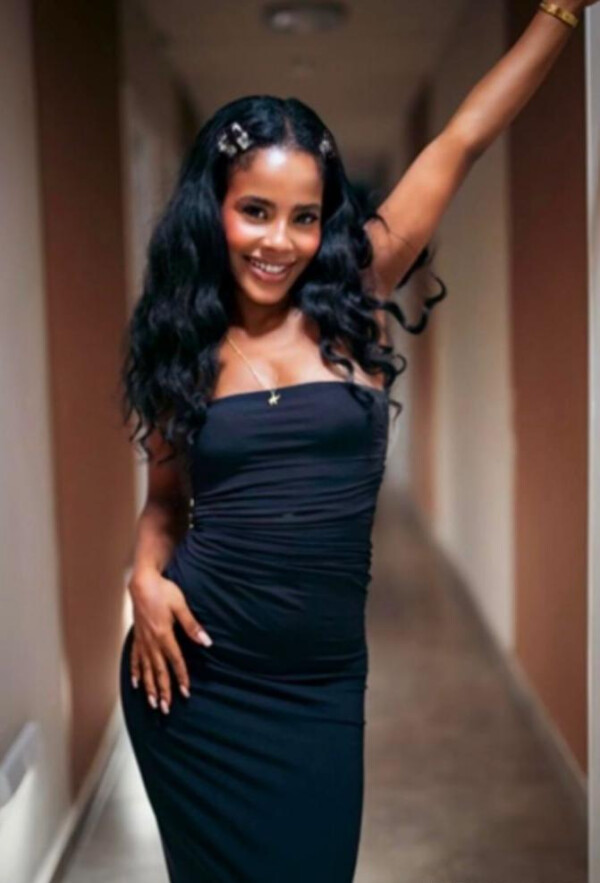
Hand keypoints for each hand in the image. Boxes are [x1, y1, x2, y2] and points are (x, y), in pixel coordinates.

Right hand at [128, 568, 212, 713]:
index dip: (181, 677)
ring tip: (151, 703)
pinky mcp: (137, 636)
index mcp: (164, 635)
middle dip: (163, 690)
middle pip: (159, 670)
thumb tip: (206, 641)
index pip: (175, 661)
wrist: (142, 582)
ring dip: (149, 687)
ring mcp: (142, 640)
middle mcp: (152, 641)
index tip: (185, 692)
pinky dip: (136, 671)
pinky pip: (135, 658)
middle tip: (165, 709)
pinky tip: (136, 683)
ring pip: (146, 668)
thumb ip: (192, 625)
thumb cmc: (162, 591)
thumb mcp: (180, 605)